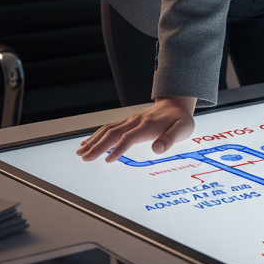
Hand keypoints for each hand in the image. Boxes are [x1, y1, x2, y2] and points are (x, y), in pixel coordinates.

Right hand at [77, 96, 196, 163]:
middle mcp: (136, 121)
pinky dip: (97, 135)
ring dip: (94, 140)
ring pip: (108, 129)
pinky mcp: (128, 121)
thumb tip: (157, 149)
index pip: (129, 137)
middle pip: (113, 133)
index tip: (107, 160)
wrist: (176, 104)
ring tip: (80, 152)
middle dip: (97, 146)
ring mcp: (130, 120)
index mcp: (148, 125)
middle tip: (84, 157)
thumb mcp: (183, 129)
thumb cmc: (180, 119)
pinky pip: (110, 127)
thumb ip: (170, 139)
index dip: (118, 149)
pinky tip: (89, 142)